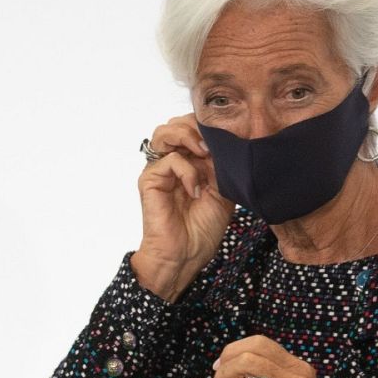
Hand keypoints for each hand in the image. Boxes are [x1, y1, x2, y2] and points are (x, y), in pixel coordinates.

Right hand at [130, 114, 234, 301]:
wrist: (186, 256)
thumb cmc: (202, 229)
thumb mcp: (223, 190)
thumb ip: (222, 165)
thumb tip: (228, 140)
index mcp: (188, 162)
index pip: (193, 127)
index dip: (209, 126)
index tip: (229, 139)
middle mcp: (171, 162)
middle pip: (176, 122)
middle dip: (197, 126)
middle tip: (214, 145)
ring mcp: (159, 170)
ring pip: (164, 131)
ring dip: (188, 137)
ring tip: (204, 154)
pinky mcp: (149, 180)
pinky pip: (169, 160)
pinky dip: (187, 171)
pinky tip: (196, 189)